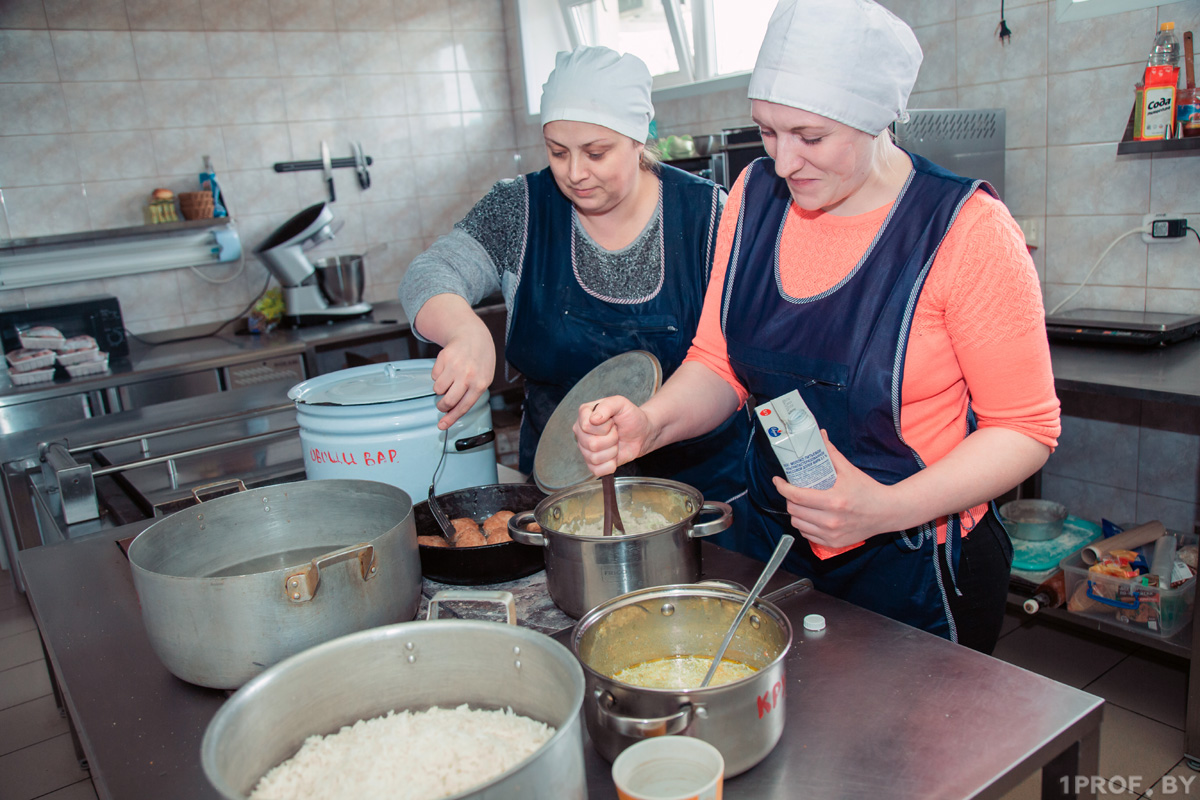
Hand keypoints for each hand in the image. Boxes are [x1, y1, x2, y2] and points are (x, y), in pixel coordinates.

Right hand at [429, 323, 495, 429]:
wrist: (473, 336)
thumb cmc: (479, 361)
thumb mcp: (483, 379)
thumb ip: (471, 395)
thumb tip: (452, 411)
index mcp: (479, 384)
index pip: (463, 407)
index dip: (451, 419)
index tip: (441, 426)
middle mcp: (467, 376)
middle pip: (447, 401)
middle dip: (442, 406)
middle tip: (442, 404)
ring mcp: (454, 366)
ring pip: (438, 389)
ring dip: (440, 388)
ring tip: (450, 379)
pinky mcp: (443, 358)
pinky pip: (434, 376)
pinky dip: (438, 375)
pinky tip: (448, 368)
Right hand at [573, 396, 656, 475]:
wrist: (641, 433)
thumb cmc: (630, 417)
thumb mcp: (621, 404)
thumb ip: (607, 406)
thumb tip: (594, 419)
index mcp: (584, 414)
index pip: (587, 426)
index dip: (605, 427)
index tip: (612, 422)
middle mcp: (581, 432)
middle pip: (591, 444)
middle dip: (611, 439)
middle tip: (616, 433)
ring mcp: (585, 448)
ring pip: (594, 458)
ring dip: (612, 452)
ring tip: (616, 443)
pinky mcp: (592, 463)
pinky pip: (596, 470)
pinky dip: (610, 465)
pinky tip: (614, 456)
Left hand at [770, 431, 896, 548]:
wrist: (887, 512)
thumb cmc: (868, 490)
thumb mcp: (849, 470)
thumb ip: (831, 453)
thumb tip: (820, 434)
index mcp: (834, 501)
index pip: (796, 496)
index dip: (782, 487)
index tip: (778, 480)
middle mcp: (831, 520)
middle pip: (794, 510)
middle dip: (789, 498)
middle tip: (792, 490)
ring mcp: (831, 534)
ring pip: (797, 523)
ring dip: (795, 512)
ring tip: (800, 503)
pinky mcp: (833, 543)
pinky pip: (807, 534)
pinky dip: (804, 524)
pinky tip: (809, 516)